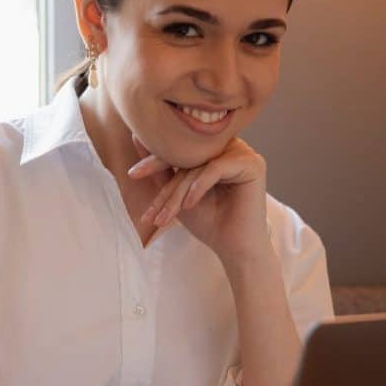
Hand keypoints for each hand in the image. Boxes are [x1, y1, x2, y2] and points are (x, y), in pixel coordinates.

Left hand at [128, 134, 269, 265]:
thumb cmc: (209, 221)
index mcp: (214, 148)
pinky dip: (199, 187)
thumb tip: (135, 137)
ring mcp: (243, 152)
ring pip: (199, 165)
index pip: (179, 149)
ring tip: (166, 217)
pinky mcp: (252, 164)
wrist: (234, 248)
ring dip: (179, 193)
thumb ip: (161, 167)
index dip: (154, 161)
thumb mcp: (177, 193)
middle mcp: (229, 145)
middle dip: (167, 186)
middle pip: (188, 157)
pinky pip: (216, 169)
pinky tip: (189, 205)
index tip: (133, 174)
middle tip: (151, 209)